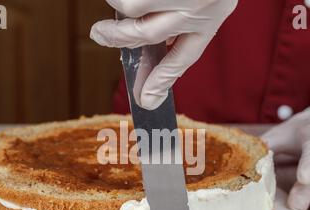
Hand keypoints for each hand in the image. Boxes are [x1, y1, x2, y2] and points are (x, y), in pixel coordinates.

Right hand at [90, 0, 238, 109]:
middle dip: (117, 37)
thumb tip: (147, 42)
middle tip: (99, 34)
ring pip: (129, 6)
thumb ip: (183, 21)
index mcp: (210, 18)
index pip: (182, 57)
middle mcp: (198, 7)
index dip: (161, 80)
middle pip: (144, 35)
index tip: (145, 100)